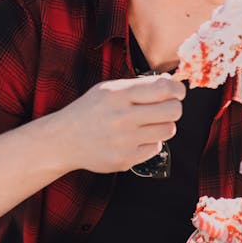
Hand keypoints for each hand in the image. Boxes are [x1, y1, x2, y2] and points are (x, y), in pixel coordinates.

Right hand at [47, 73, 184, 173]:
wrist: (63, 140)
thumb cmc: (92, 110)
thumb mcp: (110, 89)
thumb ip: (141, 85)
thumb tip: (173, 83)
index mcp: (118, 94)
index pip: (164, 89)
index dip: (178, 90)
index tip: (178, 93)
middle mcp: (122, 117)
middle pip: (173, 111)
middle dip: (174, 108)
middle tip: (166, 108)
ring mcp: (124, 140)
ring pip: (168, 130)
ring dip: (163, 126)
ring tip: (148, 124)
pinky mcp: (125, 159)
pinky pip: (156, 147)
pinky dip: (151, 142)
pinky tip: (135, 138)